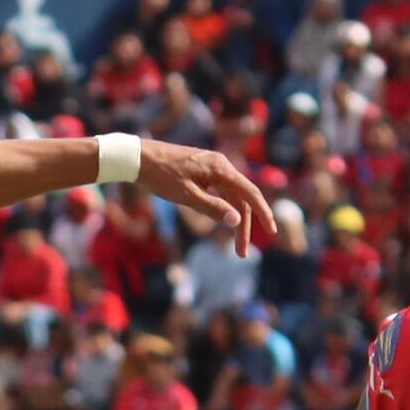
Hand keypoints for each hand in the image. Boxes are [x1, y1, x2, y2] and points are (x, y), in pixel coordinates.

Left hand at [135, 140, 279, 255]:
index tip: (271, 231)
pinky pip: (221, 190)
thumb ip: (213, 208)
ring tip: (234, 245)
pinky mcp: (203, 170)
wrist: (137, 157)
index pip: (250, 192)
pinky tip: (223, 221)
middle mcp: (220, 164)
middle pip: (242, 198)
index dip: (263, 213)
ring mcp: (212, 166)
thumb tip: (237, 221)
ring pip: (232, 196)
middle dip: (244, 226)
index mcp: (220, 168)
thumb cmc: (160, 176)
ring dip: (235, 219)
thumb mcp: (186, 196)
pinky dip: (225, 207)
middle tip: (241, 252)